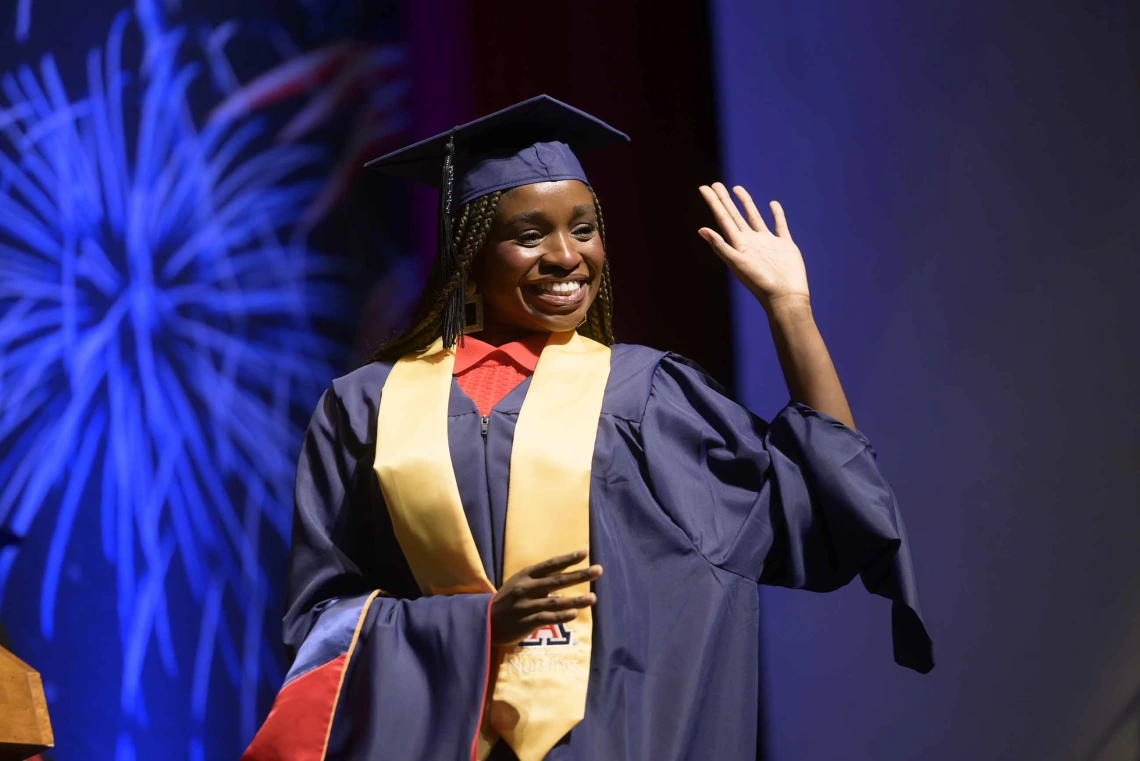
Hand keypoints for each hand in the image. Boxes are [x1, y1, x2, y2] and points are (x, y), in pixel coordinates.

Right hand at [490, 549, 601, 646]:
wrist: (485, 621)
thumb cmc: (507, 600)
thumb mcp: (519, 584)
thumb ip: (539, 580)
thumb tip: (563, 578)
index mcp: (526, 575)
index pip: (550, 564)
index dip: (568, 558)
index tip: (585, 552)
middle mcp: (527, 588)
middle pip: (558, 580)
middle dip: (579, 575)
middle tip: (598, 570)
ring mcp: (527, 605)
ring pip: (556, 601)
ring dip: (576, 600)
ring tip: (593, 598)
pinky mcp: (526, 622)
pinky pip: (547, 618)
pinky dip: (561, 616)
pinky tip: (574, 614)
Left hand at [698, 183, 809, 313]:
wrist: (785, 297)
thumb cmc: (760, 282)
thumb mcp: (738, 263)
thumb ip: (721, 246)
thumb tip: (701, 229)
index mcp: (738, 244)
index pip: (722, 218)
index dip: (713, 202)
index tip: (704, 187)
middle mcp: (750, 241)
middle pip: (734, 215)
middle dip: (724, 200)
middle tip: (715, 184)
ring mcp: (767, 243)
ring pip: (754, 217)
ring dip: (745, 204)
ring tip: (736, 189)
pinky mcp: (785, 245)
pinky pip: (779, 225)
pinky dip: (776, 214)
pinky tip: (772, 204)